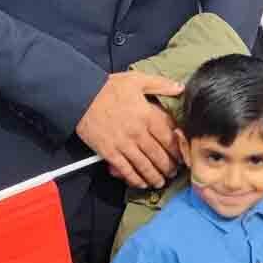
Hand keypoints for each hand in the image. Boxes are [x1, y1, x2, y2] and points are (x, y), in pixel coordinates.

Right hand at [76, 71, 184, 189]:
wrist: (81, 96)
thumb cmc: (109, 87)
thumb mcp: (137, 80)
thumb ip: (161, 84)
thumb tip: (179, 87)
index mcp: (147, 115)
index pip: (168, 138)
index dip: (177, 150)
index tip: (181, 156)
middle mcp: (137, 132)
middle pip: (158, 155)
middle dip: (168, 167)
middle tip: (173, 172)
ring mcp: (123, 143)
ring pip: (144, 165)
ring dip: (154, 176)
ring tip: (160, 182)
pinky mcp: (109, 152)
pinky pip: (125, 169)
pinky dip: (134, 179)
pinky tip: (141, 183)